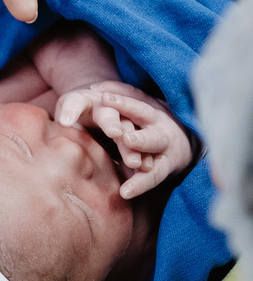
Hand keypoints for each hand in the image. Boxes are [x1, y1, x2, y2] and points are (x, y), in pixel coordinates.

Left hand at [56, 81, 195, 198]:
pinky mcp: (164, 169)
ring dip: (143, 161)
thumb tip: (93, 88)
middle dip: (140, 137)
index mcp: (154, 113)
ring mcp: (166, 152)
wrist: (186, 139)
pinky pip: (152, 178)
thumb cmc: (152, 118)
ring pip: (156, 158)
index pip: (138, 105)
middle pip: (152, 135)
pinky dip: (139, 184)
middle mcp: (163, 132)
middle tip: (125, 138)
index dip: (122, 102)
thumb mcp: (143, 102)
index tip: (103, 98)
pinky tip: (125, 192)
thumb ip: (121, 93)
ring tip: (131, 164)